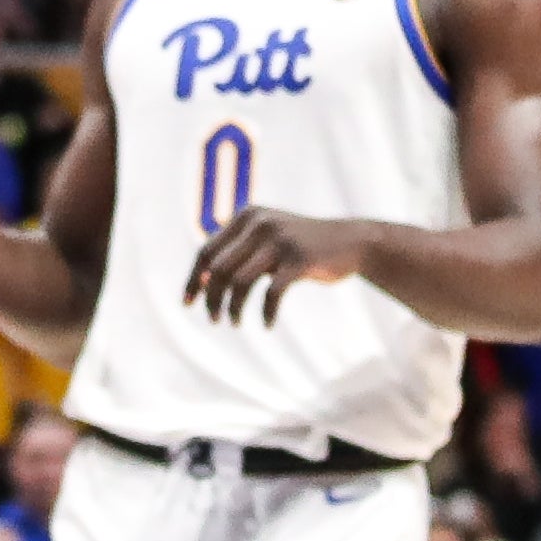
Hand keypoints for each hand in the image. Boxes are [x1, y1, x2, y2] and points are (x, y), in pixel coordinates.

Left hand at [186, 207, 376, 324]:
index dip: (193, 280)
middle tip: (215, 320)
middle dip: (212, 298)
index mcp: (246, 216)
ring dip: (233, 308)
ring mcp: (280, 240)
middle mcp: (259, 223)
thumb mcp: (266, 243)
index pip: (206, 251)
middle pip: (218, 268)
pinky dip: (265, 312)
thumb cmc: (300, 247)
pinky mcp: (300, 259)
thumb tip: (199, 280)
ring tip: (236, 323)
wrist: (351, 241)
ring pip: (240, 282)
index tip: (188, 304)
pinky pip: (271, 293)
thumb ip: (236, 254)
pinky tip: (266, 324)